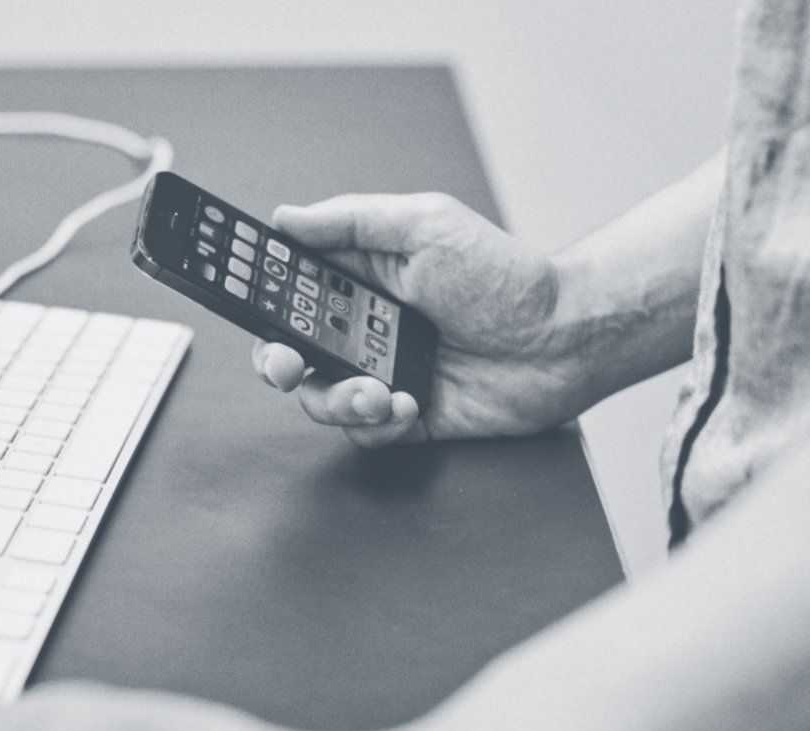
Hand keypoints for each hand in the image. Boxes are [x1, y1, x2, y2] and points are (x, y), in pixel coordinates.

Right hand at [251, 192, 595, 446]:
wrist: (563, 339)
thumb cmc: (505, 277)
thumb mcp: (425, 224)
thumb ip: (351, 221)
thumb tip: (286, 218)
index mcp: (363, 277)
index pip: (290, 289)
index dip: (260, 297)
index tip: (247, 301)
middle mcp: (365, 327)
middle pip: (288, 350)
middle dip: (276, 360)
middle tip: (287, 362)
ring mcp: (384, 372)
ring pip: (320, 398)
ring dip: (337, 398)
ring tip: (377, 391)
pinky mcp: (407, 416)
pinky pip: (363, 432)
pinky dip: (376, 423)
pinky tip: (407, 403)